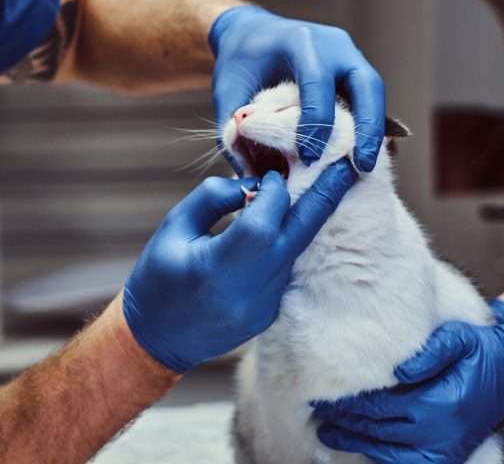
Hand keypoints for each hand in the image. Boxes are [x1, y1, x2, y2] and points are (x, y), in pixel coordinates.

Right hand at [123, 160, 356, 372]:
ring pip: (296, 251)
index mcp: (217, 268)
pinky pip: (285, 268)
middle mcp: (249, 291)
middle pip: (300, 235)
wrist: (157, 338)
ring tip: (315, 187)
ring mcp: (264, 306)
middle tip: (346, 165)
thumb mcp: (174, 227)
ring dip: (303, 219)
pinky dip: (286, 242)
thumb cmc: (157, 276)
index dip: (273, 191)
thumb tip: (254, 183)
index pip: (264, 220)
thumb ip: (213, 197)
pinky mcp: (270, 313)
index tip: (268, 175)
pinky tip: (282, 226)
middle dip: (325, 196)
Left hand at [209, 5, 384, 170]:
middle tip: (363, 166)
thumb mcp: (227, 91)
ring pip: (374, 92)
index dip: (316, 122)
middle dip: (367, 126)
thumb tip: (249, 177)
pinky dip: (367, 124)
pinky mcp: (353, 69)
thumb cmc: (237, 61)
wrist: (249, 34)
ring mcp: (348, 54)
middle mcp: (333, 44)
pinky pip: (368, 97)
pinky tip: (358, 154)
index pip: (317, 82)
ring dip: (374, 129)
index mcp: (301, 40)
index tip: (308, 158)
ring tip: (365, 167)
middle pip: (366, 83)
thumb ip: (233, 128)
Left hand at [312, 320, 503, 462]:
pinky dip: (383, 460)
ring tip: (326, 434)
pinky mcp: (447, 456)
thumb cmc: (479, 351)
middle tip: (315, 414)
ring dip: (355, 444)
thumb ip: (428, 353)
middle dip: (342, 423)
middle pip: (376, 430)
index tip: (320, 397)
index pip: (378, 406)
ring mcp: (443, 448)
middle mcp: (438, 431)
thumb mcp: (457, 339)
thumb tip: (397, 371)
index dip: (346, 403)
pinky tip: (361, 449)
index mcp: (437, 402)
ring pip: (387, 453)